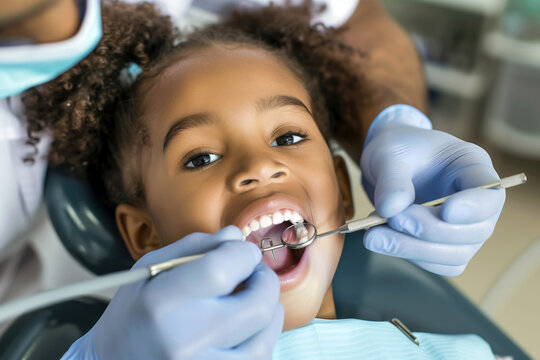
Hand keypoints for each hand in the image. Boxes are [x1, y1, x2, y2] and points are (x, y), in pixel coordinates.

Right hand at [61, 226, 282, 359]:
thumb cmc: (135, 311)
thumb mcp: (149, 268)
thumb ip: (194, 246)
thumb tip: (236, 236)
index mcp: (160, 303)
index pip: (220, 271)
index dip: (243, 254)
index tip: (244, 252)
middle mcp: (182, 341)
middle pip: (255, 307)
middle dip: (266, 281)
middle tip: (256, 273)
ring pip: (263, 341)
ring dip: (270, 312)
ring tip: (254, 299)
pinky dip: (263, 338)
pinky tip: (250, 326)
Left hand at [360, 105, 504, 275]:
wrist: (385, 164)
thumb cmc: (396, 149)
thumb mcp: (388, 154)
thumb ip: (391, 179)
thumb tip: (390, 209)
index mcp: (472, 167)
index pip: (490, 193)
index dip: (474, 207)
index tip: (446, 211)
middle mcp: (476, 201)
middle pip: (475, 231)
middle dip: (430, 230)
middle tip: (392, 218)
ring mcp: (464, 228)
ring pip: (456, 254)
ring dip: (414, 249)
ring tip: (374, 234)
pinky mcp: (445, 246)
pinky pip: (437, 264)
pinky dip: (409, 256)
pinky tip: (381, 239)